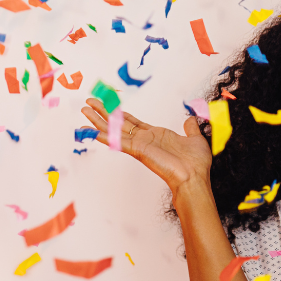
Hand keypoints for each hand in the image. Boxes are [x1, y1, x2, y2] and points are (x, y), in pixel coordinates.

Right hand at [81, 98, 213, 192]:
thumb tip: (190, 119)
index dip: (120, 113)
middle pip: (118, 123)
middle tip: (89, 102)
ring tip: (85, 110)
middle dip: (103, 112)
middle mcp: (145, 140)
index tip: (109, 104)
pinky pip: (119, 141)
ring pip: (114, 130)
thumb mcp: (195, 139)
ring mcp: (140, 146)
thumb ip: (191, 128)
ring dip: (98, 120)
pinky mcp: (139, 151)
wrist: (195, 177)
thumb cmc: (196, 164)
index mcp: (156, 136)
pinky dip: (106, 136)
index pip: (132, 122)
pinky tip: (93, 131)